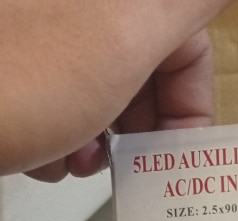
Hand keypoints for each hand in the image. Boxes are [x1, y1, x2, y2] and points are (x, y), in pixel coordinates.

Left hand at [0, 0, 232, 178]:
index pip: (184, 30)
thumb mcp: (127, 33)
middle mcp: (76, 8)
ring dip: (101, 135)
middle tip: (130, 158)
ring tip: (80, 159)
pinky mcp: (15, 70)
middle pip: (141, 57)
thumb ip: (186, 5)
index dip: (191, 93)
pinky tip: (47, 155)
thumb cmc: (15, 81)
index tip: (182, 142)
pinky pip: (57, 99)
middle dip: (140, 118)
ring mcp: (40, 34)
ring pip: (100, 84)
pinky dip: (61, 135)